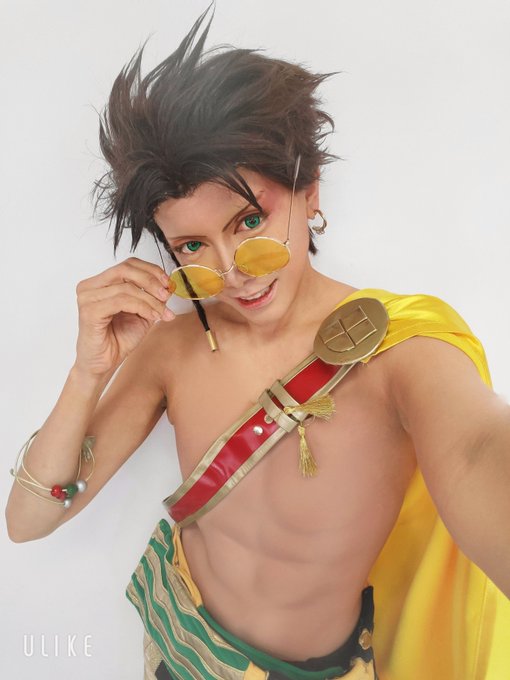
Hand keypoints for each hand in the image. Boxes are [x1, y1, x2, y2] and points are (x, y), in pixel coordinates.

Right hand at [74, 257, 175, 375]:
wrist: (104, 364)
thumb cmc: (118, 339)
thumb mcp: (142, 313)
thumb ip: (152, 297)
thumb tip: (168, 284)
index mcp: (99, 283)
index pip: (127, 264)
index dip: (150, 270)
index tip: (167, 282)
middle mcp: (90, 287)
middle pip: (125, 270)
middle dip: (151, 281)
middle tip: (166, 294)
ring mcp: (87, 298)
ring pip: (126, 288)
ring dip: (150, 300)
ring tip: (162, 313)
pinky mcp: (89, 311)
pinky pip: (122, 301)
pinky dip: (142, 307)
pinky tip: (152, 316)